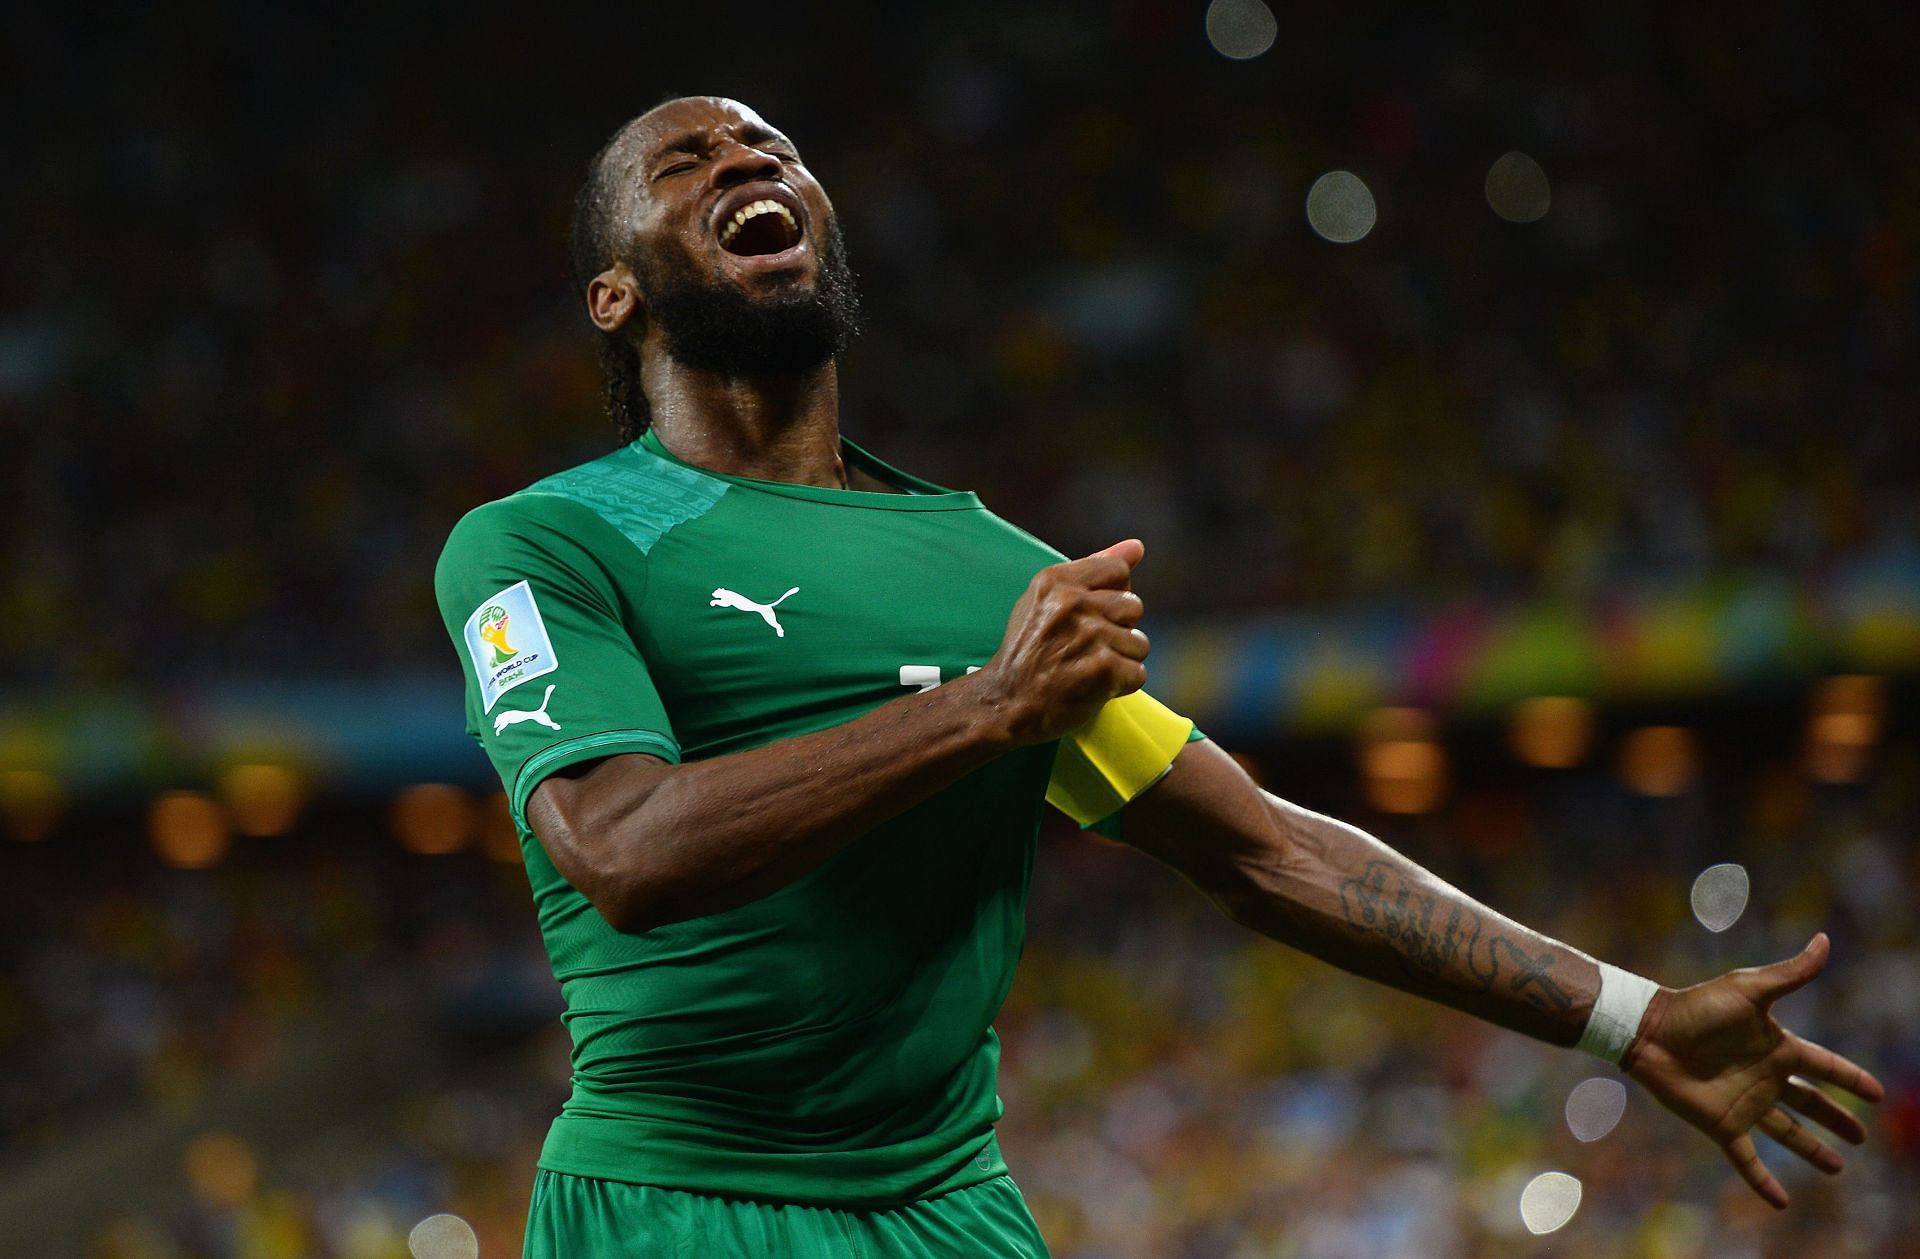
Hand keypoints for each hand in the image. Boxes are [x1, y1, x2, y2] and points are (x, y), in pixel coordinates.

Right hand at [972, 539, 1150, 745]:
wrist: (1004, 704)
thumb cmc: (1027, 652)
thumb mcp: (1045, 600)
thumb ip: (1093, 569)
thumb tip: (1137, 546)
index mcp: (1056, 580)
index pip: (1119, 571)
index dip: (1112, 596)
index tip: (1091, 617)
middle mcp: (1072, 603)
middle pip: (1134, 607)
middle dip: (1118, 630)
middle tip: (1086, 649)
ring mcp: (1090, 636)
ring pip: (1140, 643)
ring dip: (1121, 660)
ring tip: (1088, 669)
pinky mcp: (1103, 669)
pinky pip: (1138, 673)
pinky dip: (1121, 686)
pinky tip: (1094, 687)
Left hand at [1623, 933, 1884, 1207]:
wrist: (1648, 1031)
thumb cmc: (1696, 1007)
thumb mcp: (1748, 989)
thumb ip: (1790, 974)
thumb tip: (1824, 941)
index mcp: (1775, 1047)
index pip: (1824, 1065)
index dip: (1850, 1078)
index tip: (1877, 1093)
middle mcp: (1764, 1078)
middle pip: (1810, 1103)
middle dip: (1836, 1118)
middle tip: (1862, 1136)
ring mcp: (1744, 1103)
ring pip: (1786, 1133)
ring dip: (1811, 1150)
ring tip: (1837, 1168)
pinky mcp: (1721, 1125)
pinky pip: (1747, 1159)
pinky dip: (1763, 1181)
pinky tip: (1781, 1202)